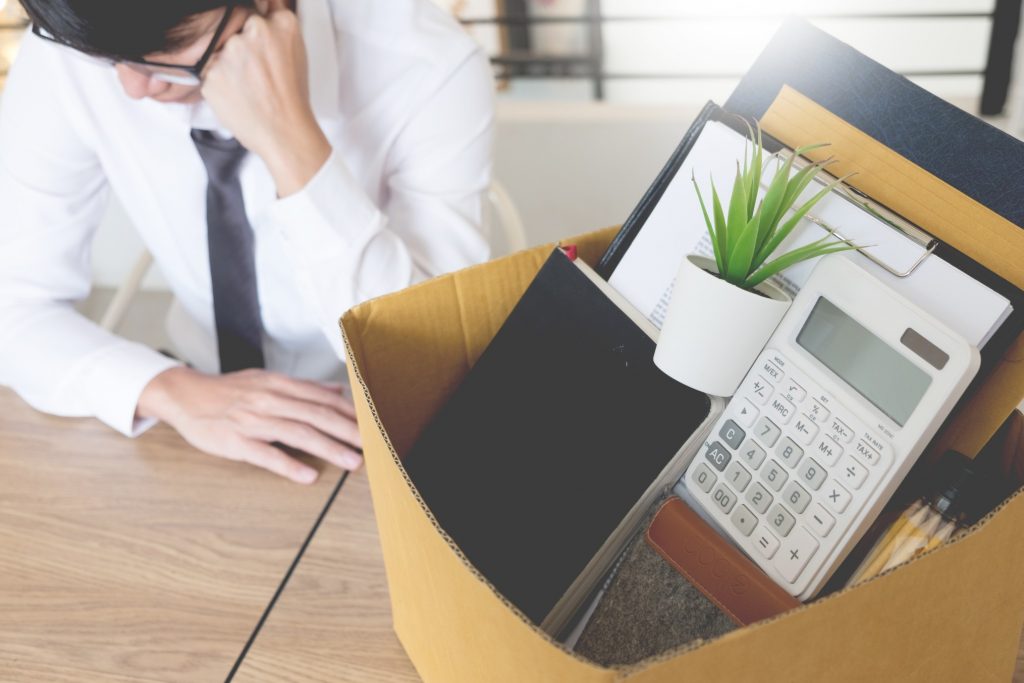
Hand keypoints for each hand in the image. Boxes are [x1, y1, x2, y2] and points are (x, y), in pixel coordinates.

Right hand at [138, 366, 362, 483]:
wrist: (184, 395)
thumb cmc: (230, 390)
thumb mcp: (268, 380)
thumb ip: (304, 387)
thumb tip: (337, 389)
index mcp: (280, 385)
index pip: (324, 398)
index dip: (351, 413)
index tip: (373, 425)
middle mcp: (270, 400)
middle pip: (317, 415)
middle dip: (349, 431)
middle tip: (372, 447)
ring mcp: (252, 421)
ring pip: (298, 433)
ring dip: (329, 448)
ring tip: (352, 462)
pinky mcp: (235, 442)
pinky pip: (265, 455)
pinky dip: (288, 465)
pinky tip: (308, 476)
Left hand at [201, 0, 331, 196]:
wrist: (285, 133)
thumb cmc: (293, 98)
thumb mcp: (297, 53)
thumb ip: (278, 26)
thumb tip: (268, 5)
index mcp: (280, 24)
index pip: (256, 15)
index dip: (257, 36)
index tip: (261, 53)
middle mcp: (254, 33)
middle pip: (236, 33)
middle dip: (242, 52)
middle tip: (257, 76)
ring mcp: (231, 53)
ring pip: (221, 53)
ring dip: (230, 69)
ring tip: (249, 90)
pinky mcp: (212, 75)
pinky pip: (210, 75)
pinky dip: (221, 87)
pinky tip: (239, 98)